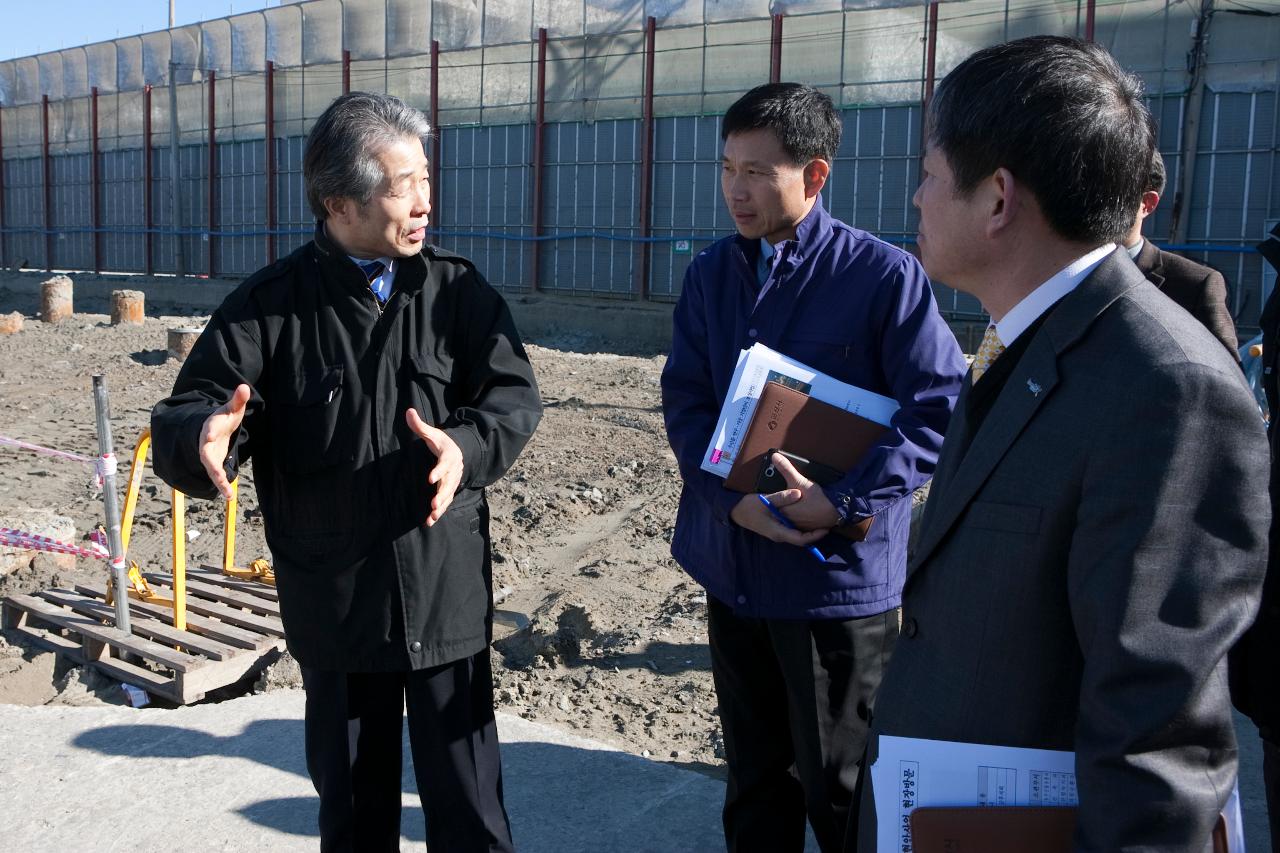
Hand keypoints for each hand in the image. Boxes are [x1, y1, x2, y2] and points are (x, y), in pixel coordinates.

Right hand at [198, 383, 250, 499]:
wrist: (212, 429)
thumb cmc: (223, 418)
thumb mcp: (231, 409)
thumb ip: (238, 400)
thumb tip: (244, 387)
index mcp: (211, 427)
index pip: (210, 428)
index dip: (209, 431)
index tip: (210, 435)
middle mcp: (206, 443)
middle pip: (206, 455)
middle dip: (211, 464)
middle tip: (217, 474)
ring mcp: (208, 455)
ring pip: (211, 470)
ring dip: (218, 481)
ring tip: (227, 494)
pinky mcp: (213, 464)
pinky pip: (217, 476)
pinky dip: (222, 486)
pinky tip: (230, 496)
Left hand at [406, 408, 463, 526]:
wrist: (461, 452)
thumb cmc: (443, 443)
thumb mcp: (433, 433)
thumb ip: (420, 426)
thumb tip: (408, 411)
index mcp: (449, 457)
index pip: (444, 465)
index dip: (438, 472)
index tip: (430, 479)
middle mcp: (453, 471)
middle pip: (448, 484)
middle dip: (441, 495)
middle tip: (433, 504)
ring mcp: (452, 482)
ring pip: (448, 495)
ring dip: (441, 506)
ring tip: (432, 515)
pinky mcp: (449, 490)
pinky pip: (446, 502)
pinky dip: (440, 512)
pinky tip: (430, 521)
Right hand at [729, 487, 828, 545]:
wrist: (736, 513)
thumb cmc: (749, 508)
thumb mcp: (764, 500)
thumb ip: (781, 498)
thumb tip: (798, 493)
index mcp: (778, 531)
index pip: (800, 539)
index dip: (814, 536)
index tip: (825, 529)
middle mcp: (779, 535)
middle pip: (801, 538)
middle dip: (814, 533)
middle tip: (827, 524)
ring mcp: (778, 532)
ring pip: (797, 534)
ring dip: (808, 530)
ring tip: (821, 521)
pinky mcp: (777, 527)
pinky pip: (792, 529)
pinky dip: (801, 526)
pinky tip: (807, 518)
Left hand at [764, 452, 841, 529]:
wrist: (836, 509)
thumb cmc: (818, 497)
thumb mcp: (800, 481)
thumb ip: (786, 469)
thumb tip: (774, 456)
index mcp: (784, 511)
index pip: (770, 506)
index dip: (769, 500)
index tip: (765, 496)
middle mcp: (789, 521)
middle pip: (778, 513)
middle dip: (777, 506)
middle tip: (776, 501)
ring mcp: (798, 526)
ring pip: (786, 519)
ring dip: (785, 513)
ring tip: (788, 506)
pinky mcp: (806, 529)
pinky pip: (796, 524)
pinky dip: (795, 518)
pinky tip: (799, 512)